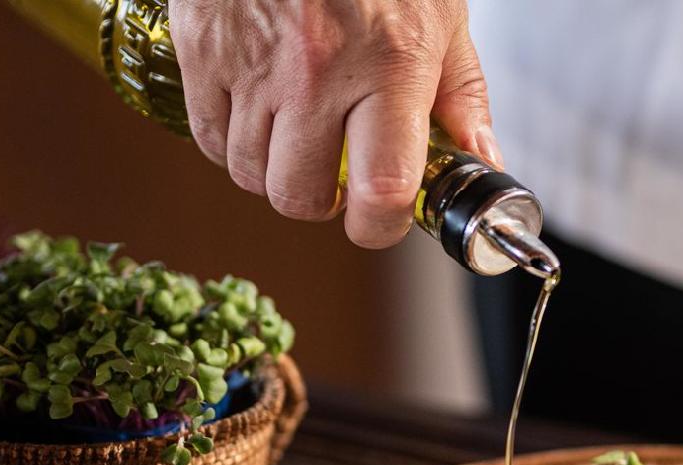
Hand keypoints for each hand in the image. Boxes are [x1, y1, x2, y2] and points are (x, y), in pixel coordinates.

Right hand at [168, 0, 495, 246]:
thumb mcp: (440, 14)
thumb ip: (461, 95)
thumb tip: (479, 161)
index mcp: (388, 65)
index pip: (380, 191)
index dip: (379, 226)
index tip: (381, 218)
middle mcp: (317, 72)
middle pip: (299, 197)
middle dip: (322, 201)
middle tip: (337, 175)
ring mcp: (252, 64)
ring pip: (249, 174)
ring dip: (275, 171)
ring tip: (298, 135)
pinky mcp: (202, 49)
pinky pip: (208, 137)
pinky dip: (231, 141)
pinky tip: (259, 113)